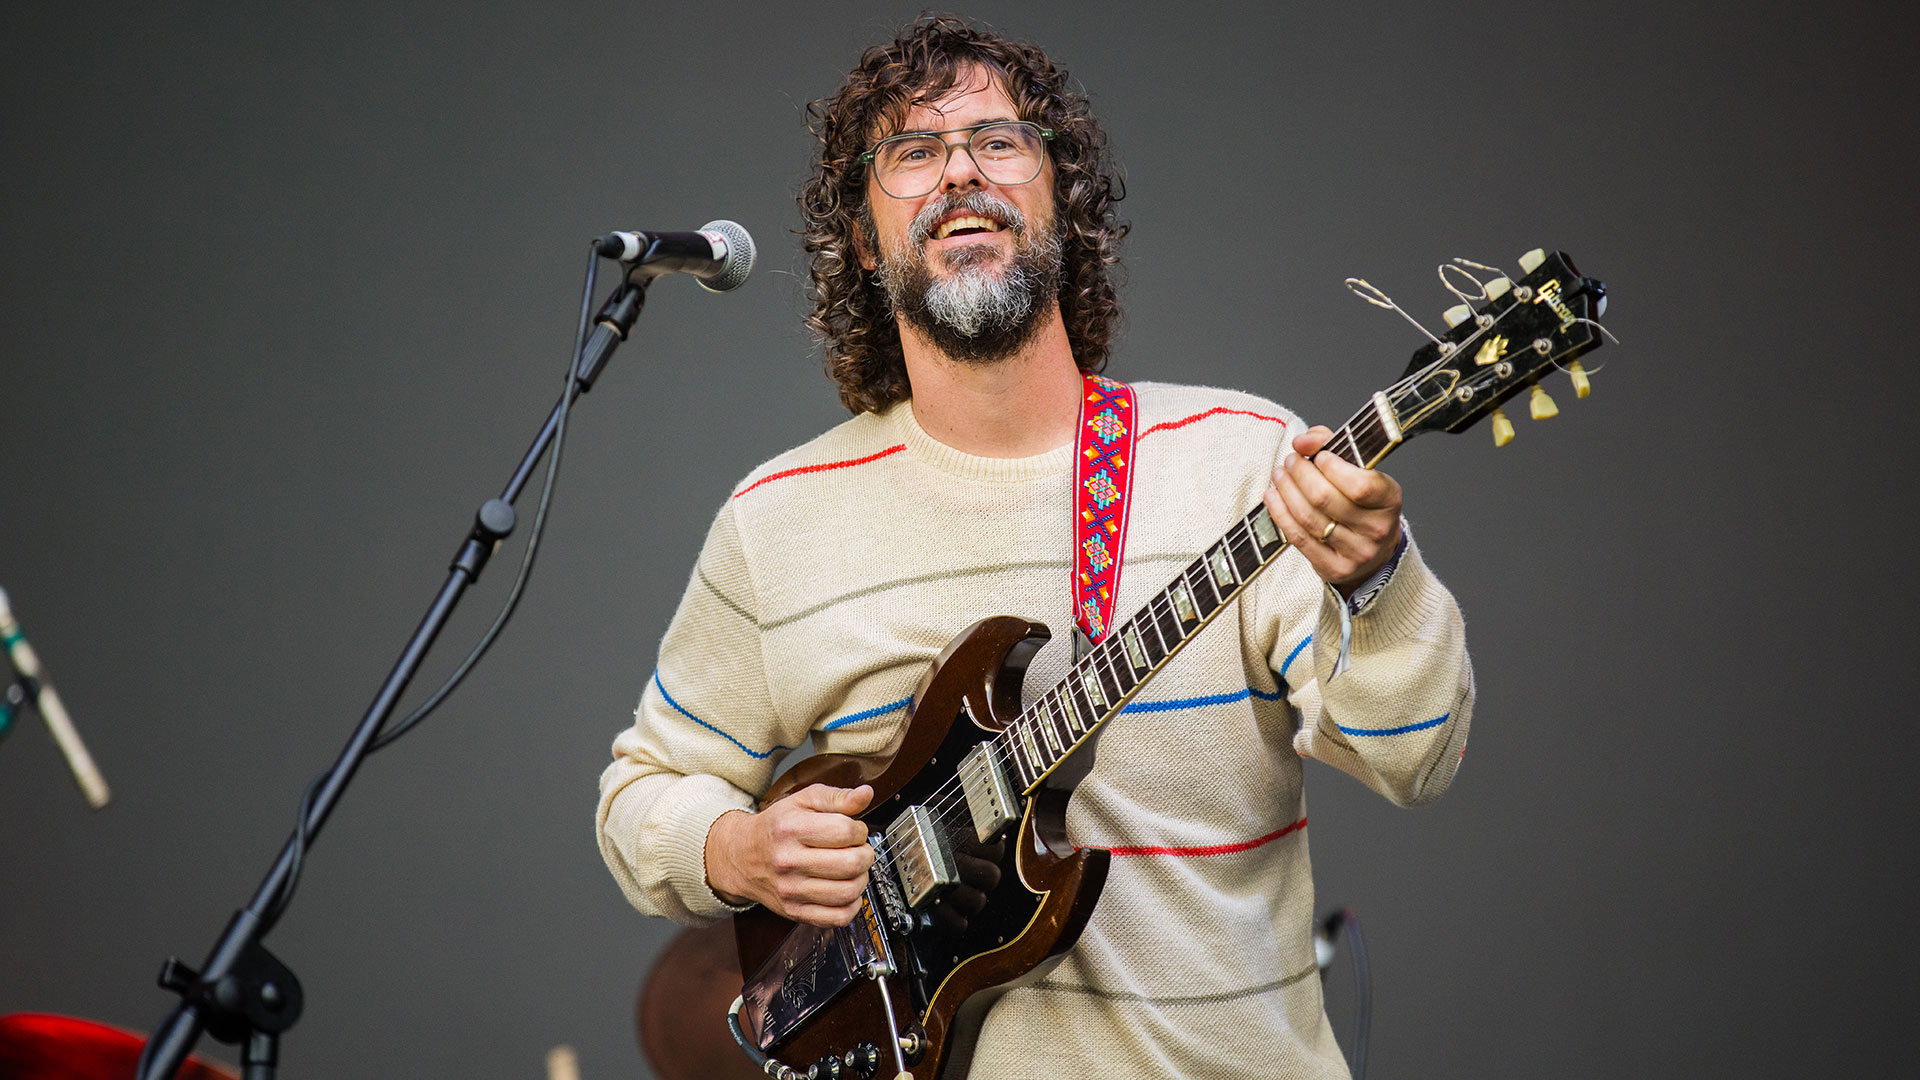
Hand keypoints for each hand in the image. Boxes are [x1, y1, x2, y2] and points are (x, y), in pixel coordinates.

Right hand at [704, 783, 875, 925]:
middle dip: (865, 854)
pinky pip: (838, 917)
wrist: (741, 856)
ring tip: (852, 869)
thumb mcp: (803, 801)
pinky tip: (845, 890)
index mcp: (791, 829)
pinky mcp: (794, 911)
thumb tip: (866, 794)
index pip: (845, 831)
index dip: (859, 829)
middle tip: (859, 850)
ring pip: (848, 892)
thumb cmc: (776, 827)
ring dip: (861, 879)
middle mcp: (788, 861)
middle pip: (851, 863)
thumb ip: (837, 796)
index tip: (855, 830)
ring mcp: (790, 890)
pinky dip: (851, 905)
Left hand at [1263, 426, 1403, 593]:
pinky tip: (1273, 497)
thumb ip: (1333, 447)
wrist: (1374, 551)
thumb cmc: (1363, 503)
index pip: (1360, 485)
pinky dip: (1280, 514)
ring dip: (1287, 491)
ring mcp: (1356, 553)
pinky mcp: (1334, 568)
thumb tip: (1303, 441)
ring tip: (1280, 475)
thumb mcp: (1361, 472)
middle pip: (1325, 499)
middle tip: (1290, 460)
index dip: (1333, 468)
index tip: (1318, 455)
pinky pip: (1299, 538)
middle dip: (1301, 474)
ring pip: (1309, 518)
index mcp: (1390, 500)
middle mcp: (1377, 529)